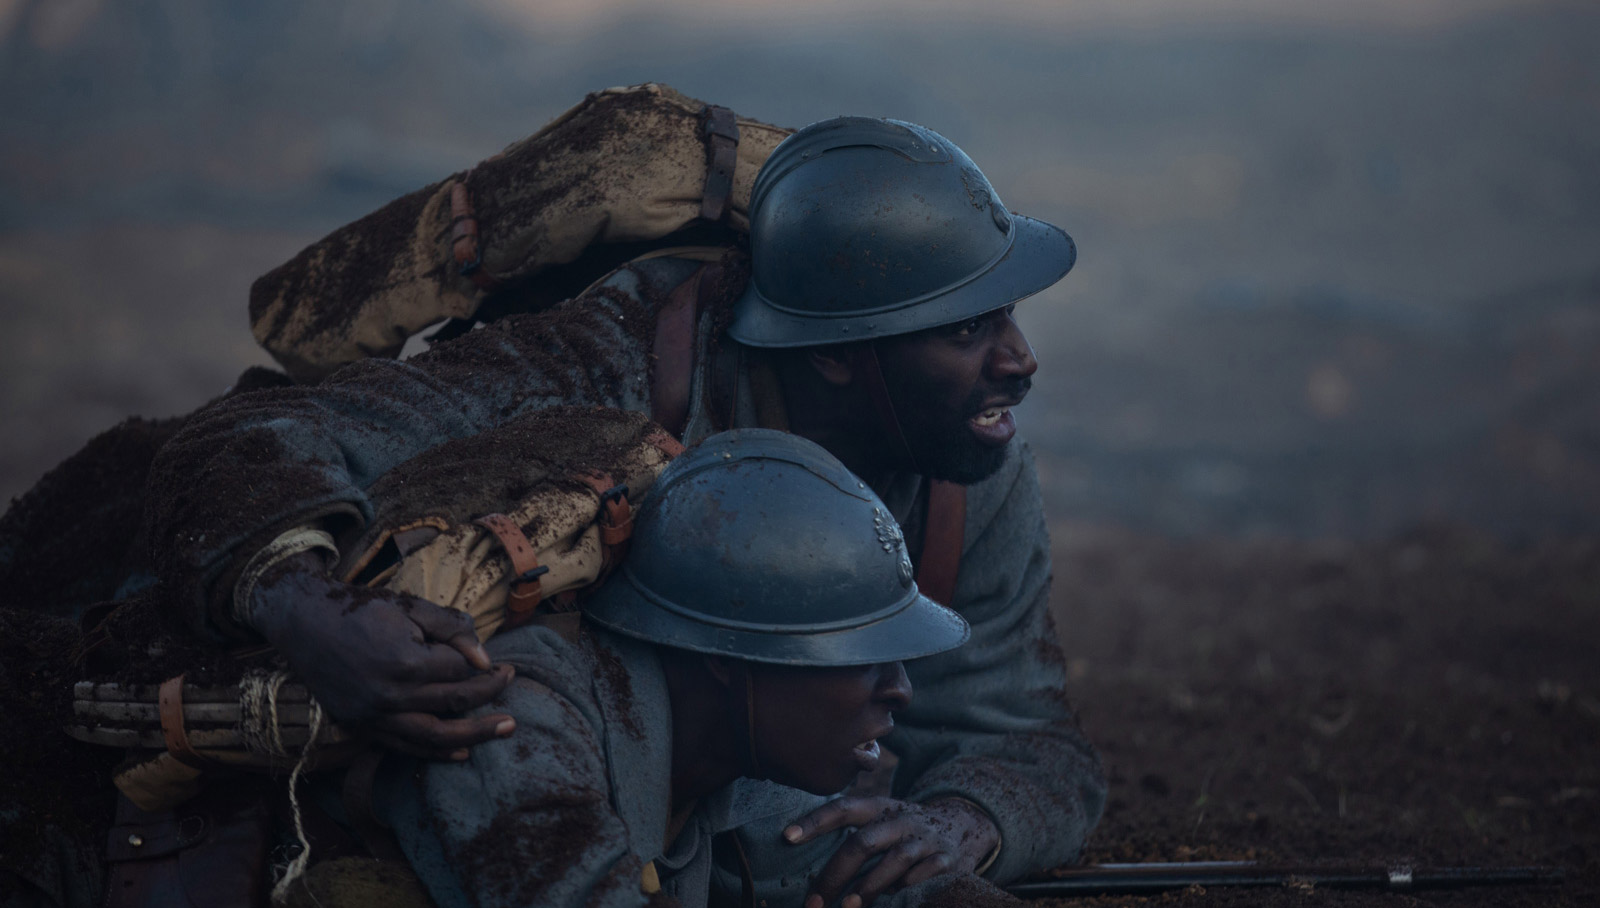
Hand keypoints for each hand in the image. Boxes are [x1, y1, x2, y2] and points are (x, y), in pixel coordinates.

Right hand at [250, 551, 515, 759]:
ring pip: (434, 736)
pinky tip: (462, 752)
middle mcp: (389, 695)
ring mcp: (373, 716)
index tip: (501, 664)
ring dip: (474, 735)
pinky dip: (435, 752)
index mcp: (404, 661)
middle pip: (454, 703)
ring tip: (505, 730)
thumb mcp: (410, 607)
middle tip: (511, 685)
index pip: (460, 671)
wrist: (304, 622)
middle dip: (489, 696)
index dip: (485, 667)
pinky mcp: (361, 726)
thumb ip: (451, 629)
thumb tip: (485, 659)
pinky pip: (404, 747)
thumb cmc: (361, 609)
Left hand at [784, 796, 999, 907]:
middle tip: (814, 902)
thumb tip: (814, 869)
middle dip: (835, 874)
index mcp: (879, 807)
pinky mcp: (945, 859)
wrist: (963, 824)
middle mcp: (900, 819)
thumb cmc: (906, 830)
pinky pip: (922, 876)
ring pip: (893, 862)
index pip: (843, 808)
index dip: (815, 820)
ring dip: (868, 886)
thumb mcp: (882, 822)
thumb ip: (854, 838)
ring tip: (848, 906)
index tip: (787, 837)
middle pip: (862, 843)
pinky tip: (893, 899)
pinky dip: (906, 887)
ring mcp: (924, 839)